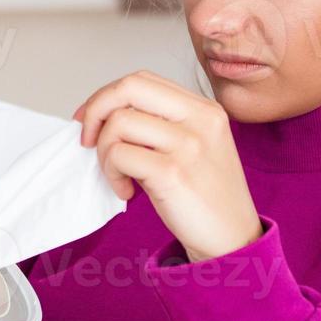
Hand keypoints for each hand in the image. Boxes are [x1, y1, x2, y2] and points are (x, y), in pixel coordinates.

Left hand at [74, 70, 262, 262]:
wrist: (232, 240)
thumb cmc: (207, 197)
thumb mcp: (196, 146)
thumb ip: (161, 124)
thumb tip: (102, 115)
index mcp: (205, 109)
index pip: (142, 79)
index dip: (107, 96)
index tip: (90, 119)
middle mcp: (200, 120)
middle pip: (128, 88)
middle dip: (96, 111)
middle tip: (88, 140)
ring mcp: (189, 145)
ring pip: (118, 123)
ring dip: (104, 153)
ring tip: (118, 175)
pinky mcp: (173, 173)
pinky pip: (119, 155)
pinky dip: (111, 174)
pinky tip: (126, 191)